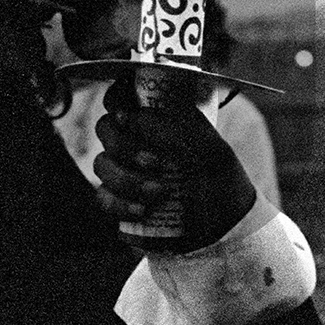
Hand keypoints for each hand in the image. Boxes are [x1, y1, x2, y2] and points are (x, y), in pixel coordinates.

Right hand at [92, 74, 255, 253]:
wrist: (223, 229)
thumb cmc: (222, 183)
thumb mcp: (212, 152)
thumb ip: (178, 129)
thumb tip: (133, 117)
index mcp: (161, 120)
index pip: (125, 95)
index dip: (116, 97)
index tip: (125, 114)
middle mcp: (138, 141)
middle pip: (105, 128)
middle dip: (124, 145)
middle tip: (155, 163)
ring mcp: (126, 171)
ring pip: (101, 164)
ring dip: (126, 179)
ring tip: (159, 193)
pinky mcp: (120, 202)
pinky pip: (102, 197)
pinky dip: (119, 203)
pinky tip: (142, 211)